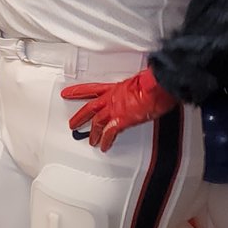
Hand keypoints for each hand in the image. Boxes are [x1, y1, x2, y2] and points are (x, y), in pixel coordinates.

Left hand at [62, 68, 177, 150]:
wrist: (158, 85)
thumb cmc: (154, 81)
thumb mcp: (141, 81)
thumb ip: (136, 87)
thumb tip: (141, 88)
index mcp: (115, 88)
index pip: (92, 89)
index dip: (78, 92)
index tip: (69, 93)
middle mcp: (112, 98)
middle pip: (89, 108)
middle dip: (80, 117)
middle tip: (72, 123)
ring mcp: (115, 110)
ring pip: (97, 122)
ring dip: (93, 133)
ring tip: (90, 141)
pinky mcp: (122, 120)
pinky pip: (110, 133)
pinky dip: (106, 141)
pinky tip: (104, 146)